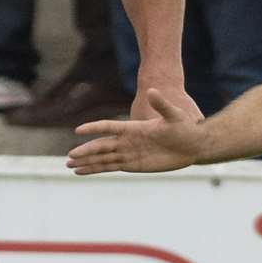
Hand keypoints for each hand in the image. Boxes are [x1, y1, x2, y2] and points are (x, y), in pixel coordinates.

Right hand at [69, 88, 206, 174]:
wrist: (192, 145)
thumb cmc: (184, 128)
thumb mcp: (174, 115)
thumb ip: (162, 105)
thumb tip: (153, 90)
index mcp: (133, 128)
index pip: (109, 127)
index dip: (94, 128)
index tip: (78, 131)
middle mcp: (127, 140)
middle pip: (101, 146)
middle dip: (86, 151)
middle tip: (70, 156)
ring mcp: (128, 153)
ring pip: (102, 158)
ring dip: (87, 162)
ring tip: (69, 166)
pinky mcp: (132, 165)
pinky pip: (110, 167)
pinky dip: (95, 169)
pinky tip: (83, 172)